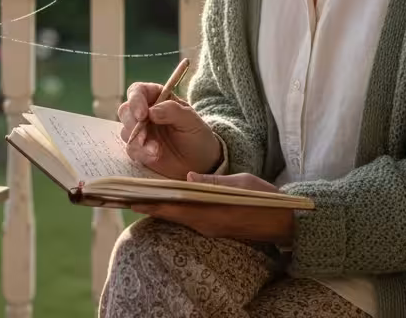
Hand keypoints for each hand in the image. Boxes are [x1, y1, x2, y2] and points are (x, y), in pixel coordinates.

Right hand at [118, 82, 221, 180]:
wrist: (200, 163)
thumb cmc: (197, 136)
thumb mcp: (191, 121)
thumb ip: (172, 111)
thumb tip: (151, 111)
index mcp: (158, 98)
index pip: (138, 91)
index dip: (136, 100)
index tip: (142, 114)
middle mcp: (146, 112)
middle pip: (126, 110)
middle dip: (132, 123)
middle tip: (144, 137)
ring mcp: (141, 131)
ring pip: (125, 130)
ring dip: (138, 141)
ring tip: (156, 151)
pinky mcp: (139, 148)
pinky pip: (131, 148)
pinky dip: (141, 153)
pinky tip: (154, 156)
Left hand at [133, 172, 295, 244]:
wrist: (283, 222)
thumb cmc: (264, 199)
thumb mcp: (240, 183)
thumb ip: (213, 182)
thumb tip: (188, 178)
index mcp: (210, 213)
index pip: (172, 208)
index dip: (149, 202)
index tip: (128, 196)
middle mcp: (205, 224)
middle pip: (168, 214)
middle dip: (146, 204)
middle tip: (121, 195)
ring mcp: (208, 227)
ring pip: (175, 217)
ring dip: (157, 207)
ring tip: (135, 195)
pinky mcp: (212, 227)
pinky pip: (185, 219)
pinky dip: (171, 209)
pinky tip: (163, 200)